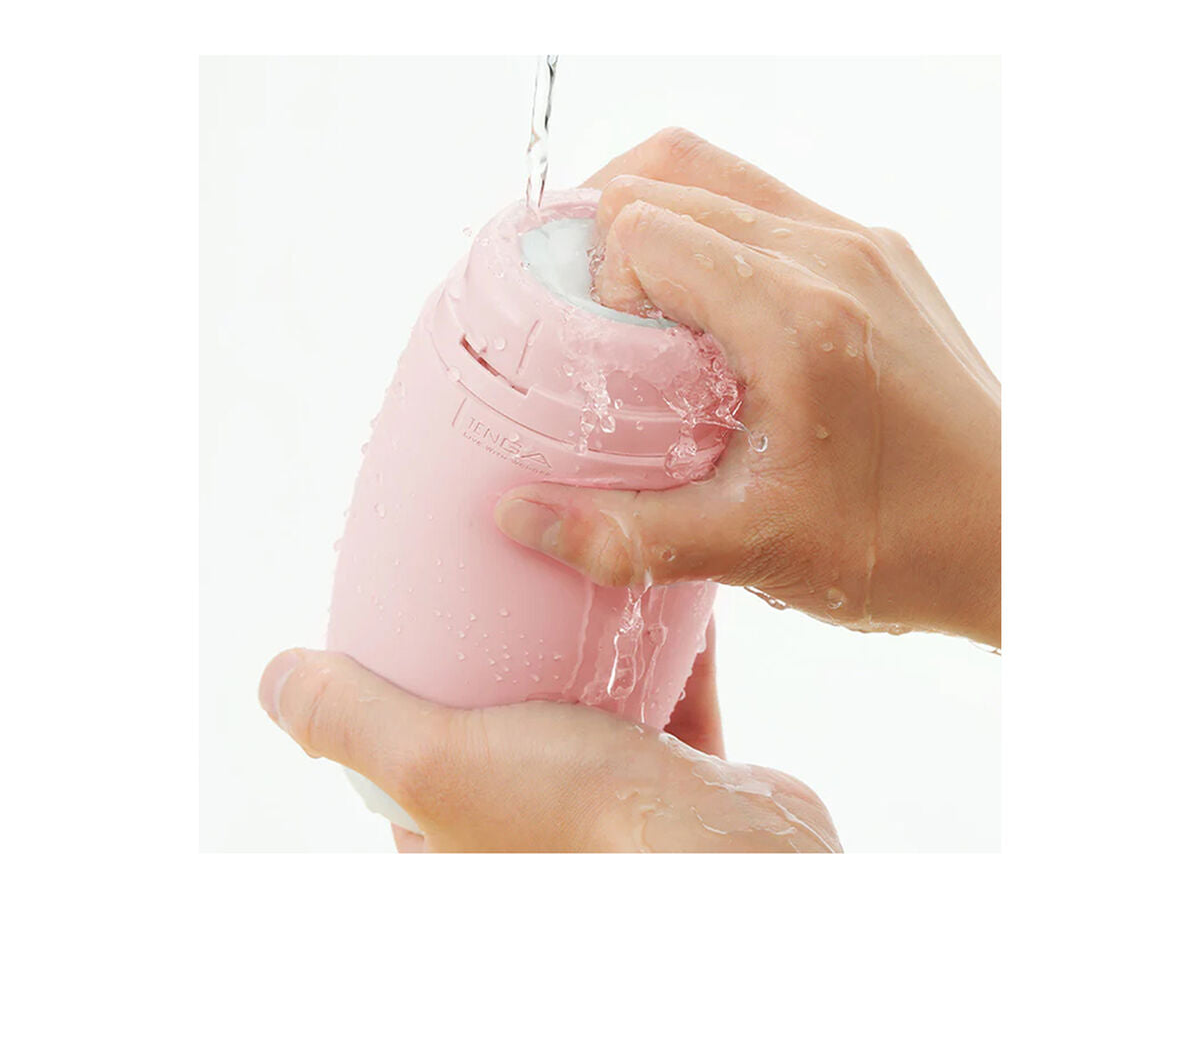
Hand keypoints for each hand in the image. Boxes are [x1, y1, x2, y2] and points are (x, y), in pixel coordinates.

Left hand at [258, 631, 840, 852]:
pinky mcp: (683, 783)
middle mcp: (537, 835)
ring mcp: (616, 811)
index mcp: (466, 845)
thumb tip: (277, 681)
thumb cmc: (585, 817)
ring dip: (587, 643)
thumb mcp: (433, 762)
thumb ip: (349, 720)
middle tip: (495, 581)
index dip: (399, 699)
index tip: (413, 627)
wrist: (742, 853)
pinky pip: (667, 698)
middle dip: (500, 658)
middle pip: (500, 730)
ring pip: (589, 710)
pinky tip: (659, 586)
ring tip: (576, 564)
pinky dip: (664, 647)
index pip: (406, 767)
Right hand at [494, 129, 999, 646]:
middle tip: (579, 309)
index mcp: (795, 314)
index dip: (592, 278)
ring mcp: (860, 245)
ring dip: (653, 214)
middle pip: (668, 175)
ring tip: (623, 292)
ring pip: (718, 173)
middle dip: (601, 232)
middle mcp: (830, 253)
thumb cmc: (907, 542)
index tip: (590, 349)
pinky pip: (766, 203)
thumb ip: (629, 533)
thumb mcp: (759, 551)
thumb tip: (517, 515)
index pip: (643, 228)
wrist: (1020, 532)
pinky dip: (709, 228)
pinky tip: (700, 303)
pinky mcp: (878, 256)